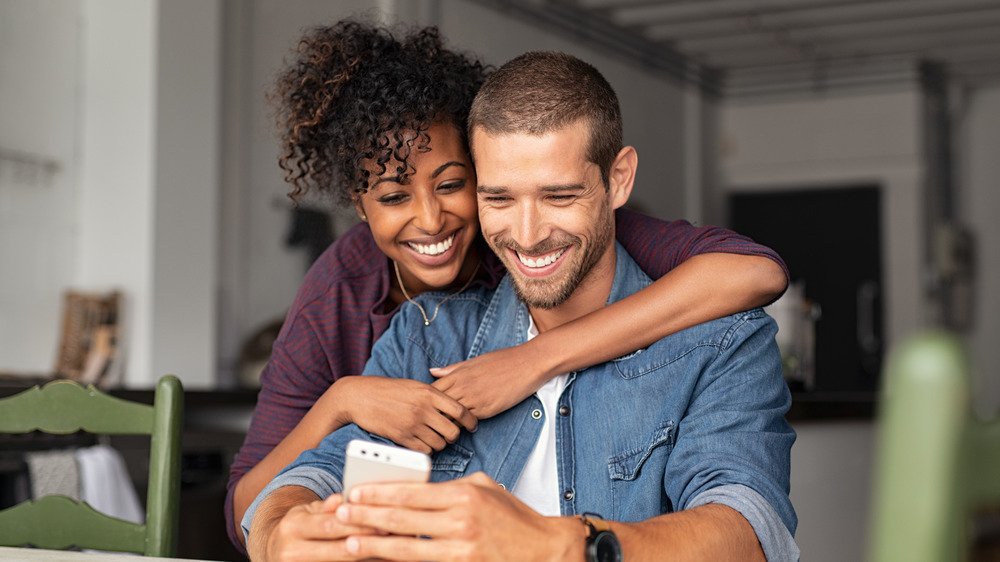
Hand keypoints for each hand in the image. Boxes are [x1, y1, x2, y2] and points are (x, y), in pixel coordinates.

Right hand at [255, 493, 385, 561]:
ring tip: (390, 548)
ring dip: (368, 557)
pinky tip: (378, 559)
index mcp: (293, 527)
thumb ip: (327, 506)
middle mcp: (291, 551)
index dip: (358, 522)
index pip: (330, 525)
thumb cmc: (300, 527)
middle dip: (367, 540)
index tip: (383, 519)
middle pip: (338, 548)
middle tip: (392, 534)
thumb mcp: (308, 511)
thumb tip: (343, 498)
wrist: (276, 551)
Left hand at [334, 472, 583, 561]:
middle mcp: (461, 519)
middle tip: (340, 513)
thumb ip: (453, 487)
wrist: (545, 550)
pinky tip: (382, 558)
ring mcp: (462, 546)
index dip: (380, 492)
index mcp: (464, 493)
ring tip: (350, 541)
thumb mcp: (485, 488)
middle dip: (367, 515)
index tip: (355, 492)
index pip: (412, 491)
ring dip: (375, 544)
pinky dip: (400, 560)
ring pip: (407, 545)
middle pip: (403, 517)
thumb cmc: (515, 518)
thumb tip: (421, 488)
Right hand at [336, 376, 477, 453]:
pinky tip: (422, 443)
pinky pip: (424, 450)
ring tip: (433, 438)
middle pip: (453, 431)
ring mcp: (412, 424)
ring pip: (440, 443)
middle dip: (453, 435)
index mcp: (429, 393)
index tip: (472, 426)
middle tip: (448, 434)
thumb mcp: (414, 385)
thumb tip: (454, 407)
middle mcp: (423, 409)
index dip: (470, 421)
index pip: (460, 410)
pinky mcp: (401, 437)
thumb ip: (434, 395)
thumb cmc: (388, 390)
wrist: (360, 396)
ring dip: (440, 443)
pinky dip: (427, 450)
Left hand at [430, 345, 547, 418]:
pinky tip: (463, 427)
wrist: (527, 364)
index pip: (432, 391)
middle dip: (433, 414)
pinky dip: (463, 425)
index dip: (427, 401)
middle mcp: (463, 387)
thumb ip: (452, 369)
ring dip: (447, 422)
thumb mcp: (474, 361)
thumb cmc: (502, 360)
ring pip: (451, 416)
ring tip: (443, 428)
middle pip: (438, 406)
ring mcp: (474, 399)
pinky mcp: (486, 409)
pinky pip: (468, 421)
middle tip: (430, 422)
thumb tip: (432, 372)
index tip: (425, 406)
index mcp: (458, 374)